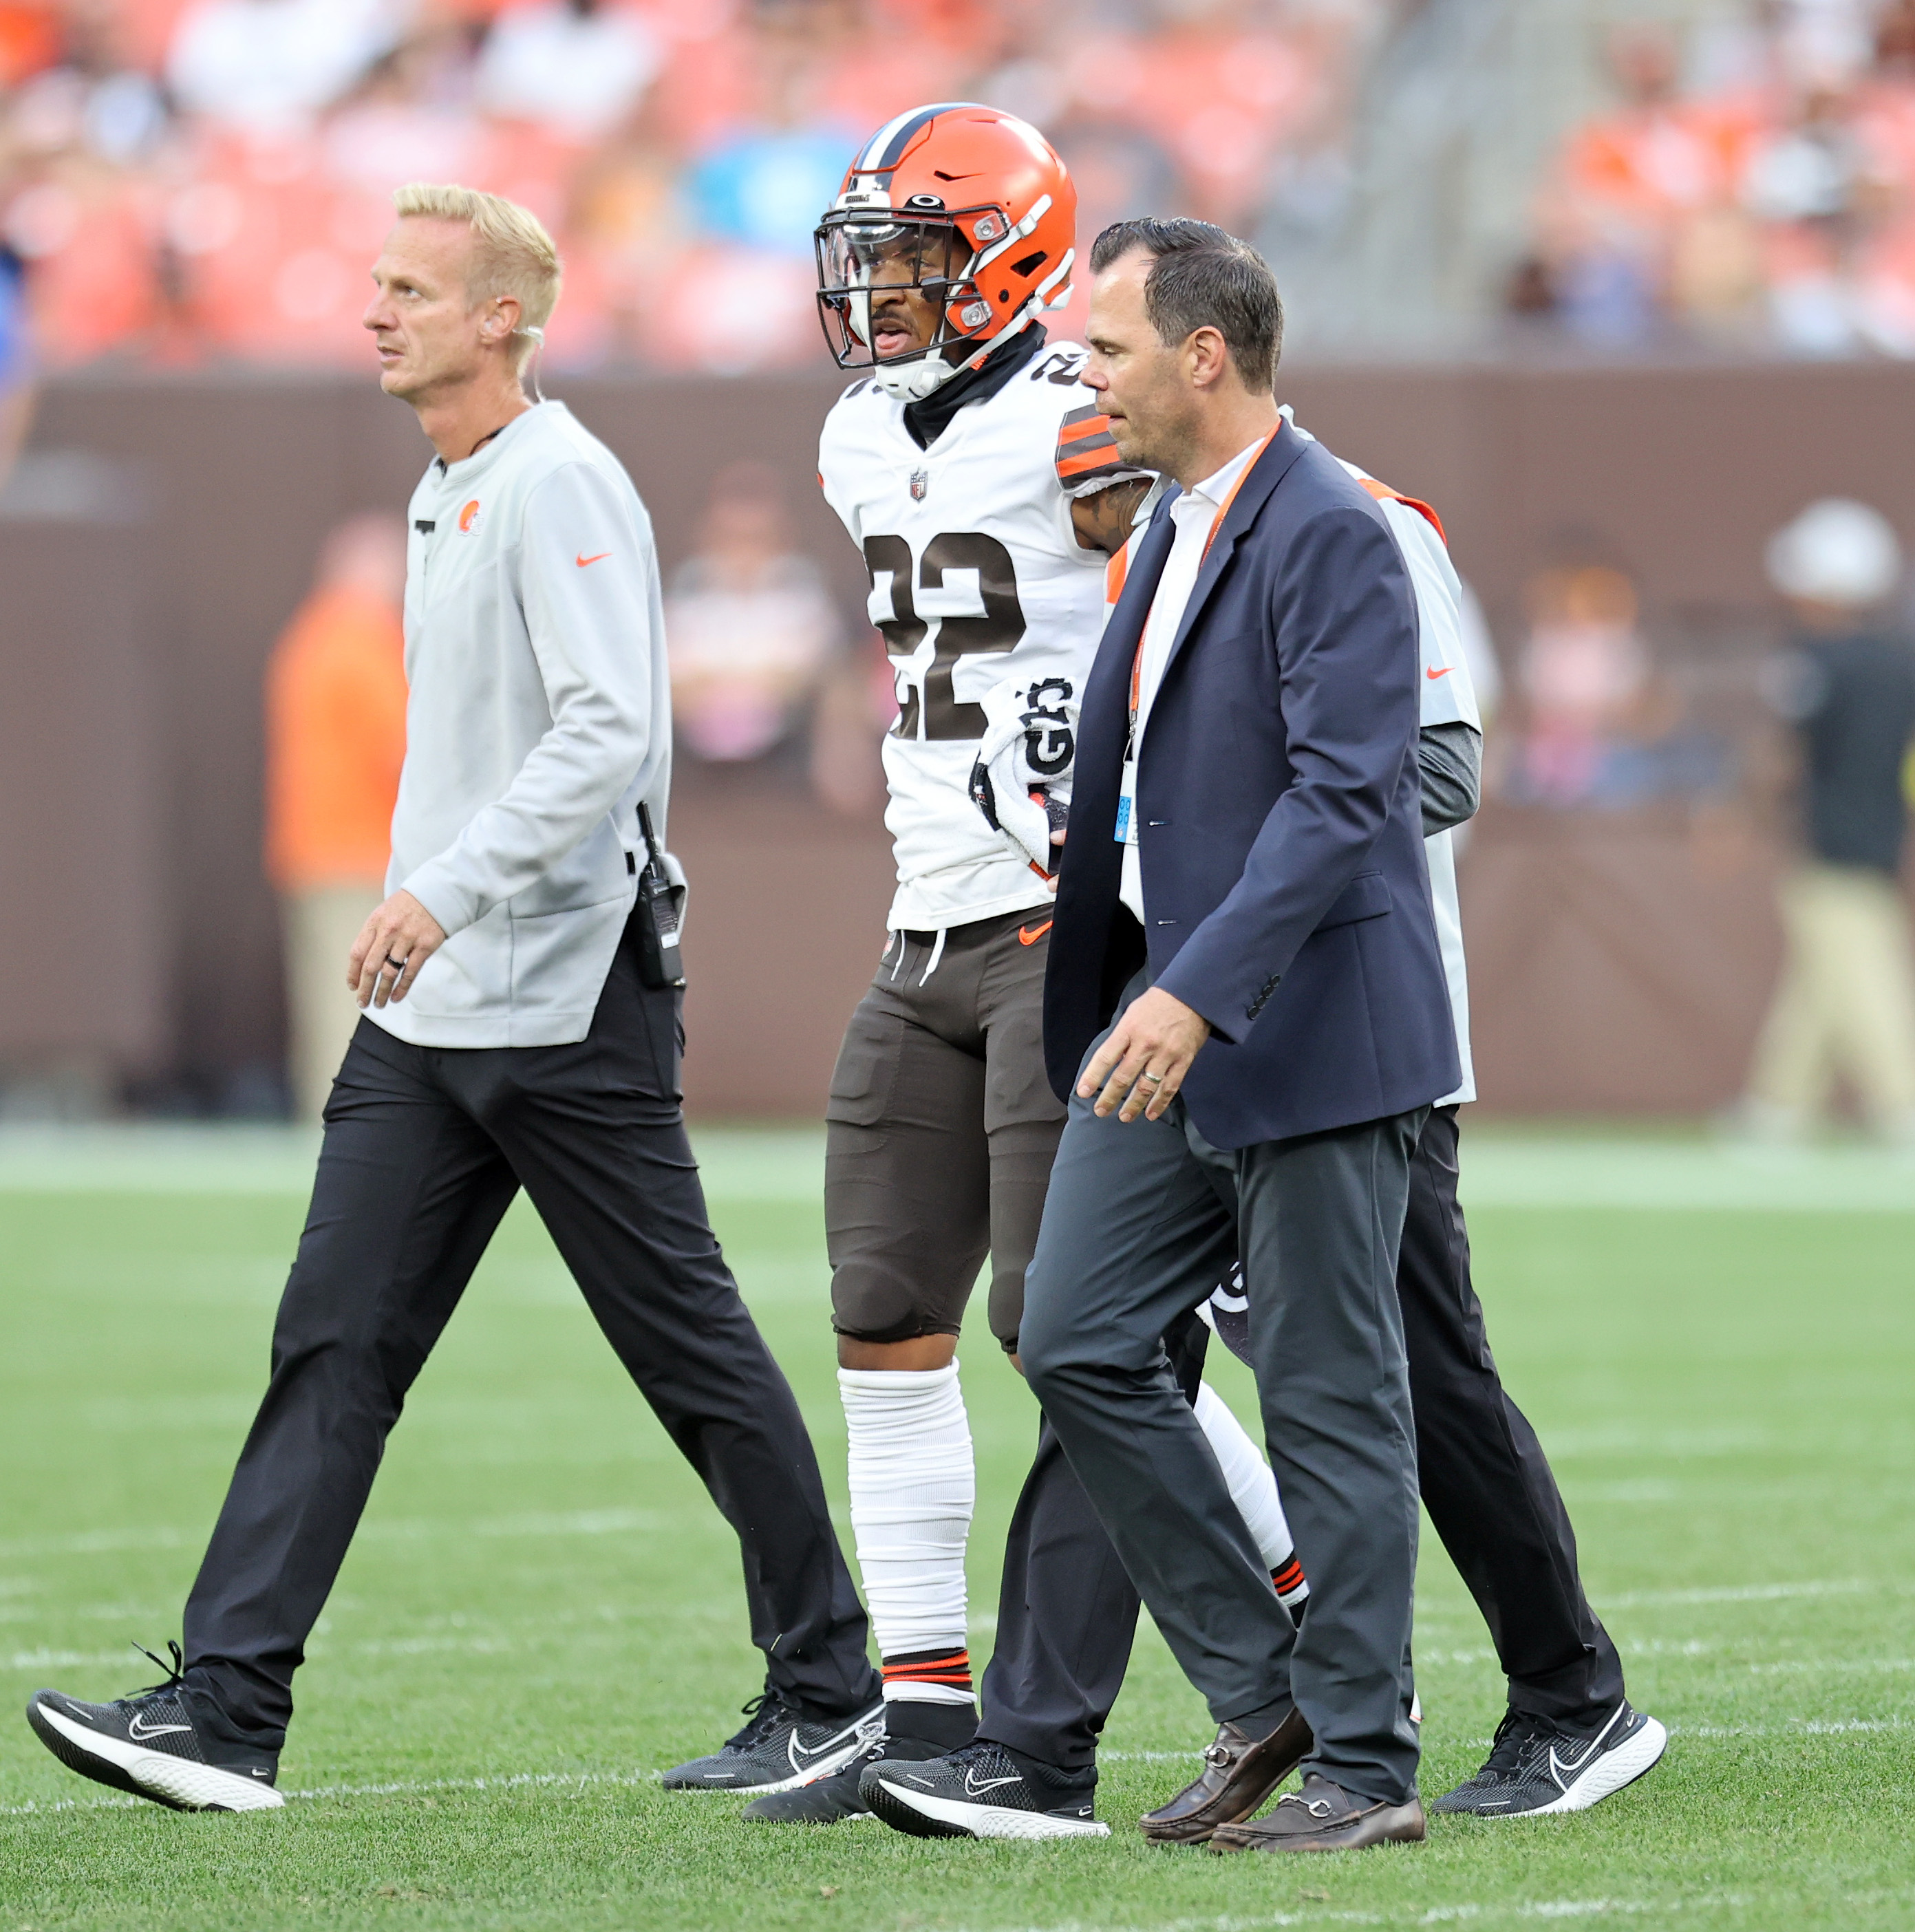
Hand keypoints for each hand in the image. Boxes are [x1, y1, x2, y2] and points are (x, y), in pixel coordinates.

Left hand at [348, 890, 447, 1009]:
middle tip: (363, 1002)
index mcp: (374, 923)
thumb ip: (373, 936)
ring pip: (390, 972)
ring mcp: (407, 939)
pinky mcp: (424, 946)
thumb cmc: (407, 907)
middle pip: (371, 966)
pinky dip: (402, 987)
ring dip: (382, 992)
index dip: (352, 973)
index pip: (357, 953)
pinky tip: (396, 997)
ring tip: (379, 1003)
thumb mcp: (383, 914)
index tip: (352, 986)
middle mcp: (388, 931)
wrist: (435, 894)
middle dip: (365, 988)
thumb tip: (363, 964)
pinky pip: (410, 972)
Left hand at [1077, 986, 1210, 1121]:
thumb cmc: (1157, 1003)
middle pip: (1124, 1077)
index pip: (1105, 1057)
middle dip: (1110, 1098)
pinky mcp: (1183, 1060)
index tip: (1083, 1092)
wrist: (1192, 995)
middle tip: (1101, 1111)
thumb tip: (1111, 1063)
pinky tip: (1151, 1113)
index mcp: (1129, 1029)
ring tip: (1124, 1117)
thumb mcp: (1132, 1013)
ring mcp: (1166, 1053)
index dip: (1092, 1077)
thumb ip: (1122, 1038)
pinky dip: (1159, 1103)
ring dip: (1133, 1105)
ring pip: (1146, 1087)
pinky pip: (1170, 1087)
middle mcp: (1146, 1043)